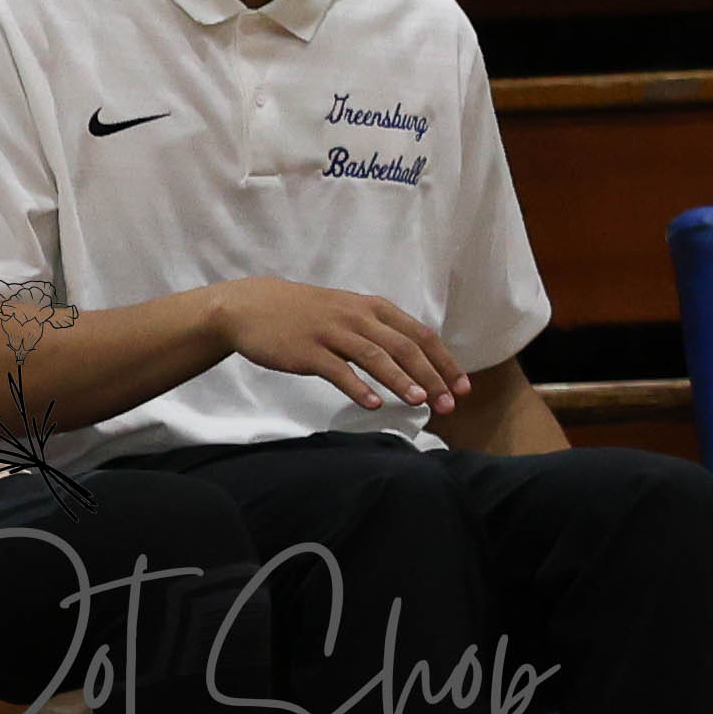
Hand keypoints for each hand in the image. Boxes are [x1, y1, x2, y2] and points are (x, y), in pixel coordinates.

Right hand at [218, 275, 469, 415]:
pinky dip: (357, 387)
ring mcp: (331, 333)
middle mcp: (356, 317)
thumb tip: (414, 360)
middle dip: (431, 377)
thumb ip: (377, 331)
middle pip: (404, 347)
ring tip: (420, 403)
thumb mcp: (347, 311)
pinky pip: (337, 370)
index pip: (420, 335)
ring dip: (401, 381)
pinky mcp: (306, 350)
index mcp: (372, 308)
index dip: (445, 362)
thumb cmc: (303, 313)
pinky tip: (372, 404)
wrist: (251, 307)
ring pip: (375, 357)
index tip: (461, 387)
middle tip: (447, 406)